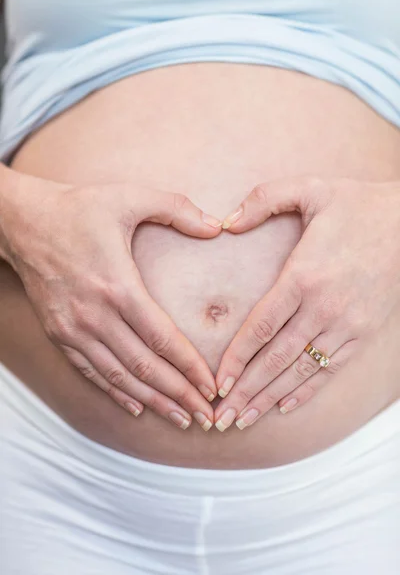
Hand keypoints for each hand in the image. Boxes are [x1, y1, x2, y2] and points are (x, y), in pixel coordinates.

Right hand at [5, 171, 221, 430]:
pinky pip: (91, 372)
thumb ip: (177, 208)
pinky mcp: (59, 333)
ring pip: (119, 376)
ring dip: (152, 401)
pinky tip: (136, 406)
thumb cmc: (80, 208)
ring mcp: (73, 328)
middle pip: (144, 366)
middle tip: (207, 417)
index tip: (213, 387)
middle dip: (179, 395)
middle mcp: (94, 315)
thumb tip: (218, 228)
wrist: (23, 221)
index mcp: (117, 285)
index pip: (162, 338)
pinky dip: (115, 392)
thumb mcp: (130, 196)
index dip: (190, 367)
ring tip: (181, 418)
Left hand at [214, 176, 399, 430]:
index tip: (215, 382)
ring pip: (301, 371)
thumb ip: (263, 200)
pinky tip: (284, 406)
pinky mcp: (363, 332)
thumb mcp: (309, 188)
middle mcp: (324, 307)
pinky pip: (331, 370)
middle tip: (219, 418)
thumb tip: (225, 223)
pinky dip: (307, 391)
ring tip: (244, 420)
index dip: (235, 360)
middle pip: (276, 359)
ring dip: (270, 398)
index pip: (260, 328)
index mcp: (303, 275)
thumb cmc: (356, 204)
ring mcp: (346, 324)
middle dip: (245, 391)